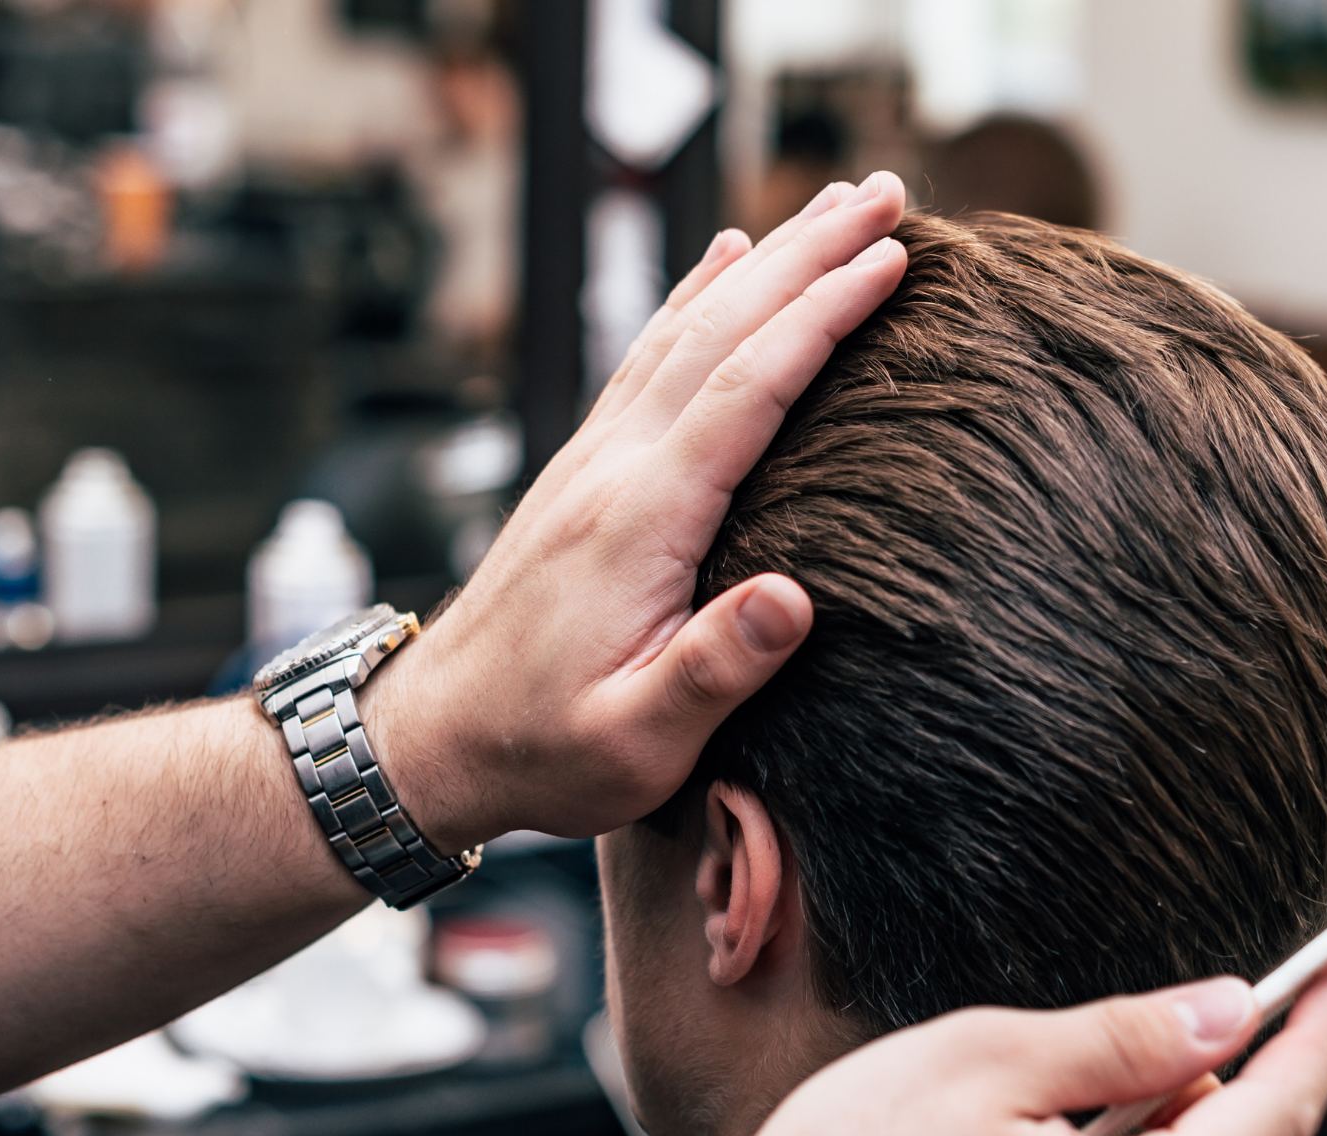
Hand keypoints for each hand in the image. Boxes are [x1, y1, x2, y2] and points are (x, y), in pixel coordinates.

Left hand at [366, 175, 909, 848]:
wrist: (434, 738)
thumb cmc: (544, 749)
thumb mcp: (637, 742)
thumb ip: (712, 670)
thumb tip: (794, 599)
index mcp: (640, 520)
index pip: (747, 389)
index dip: (823, 317)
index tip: (892, 260)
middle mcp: (613, 466)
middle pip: (722, 329)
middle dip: (809, 254)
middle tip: (889, 194)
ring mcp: (593, 457)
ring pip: (685, 327)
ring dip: (764, 259)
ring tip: (833, 206)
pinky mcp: (585, 468)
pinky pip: (649, 355)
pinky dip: (695, 295)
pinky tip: (723, 259)